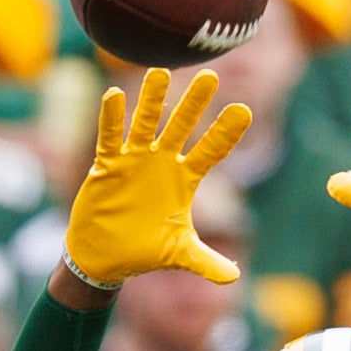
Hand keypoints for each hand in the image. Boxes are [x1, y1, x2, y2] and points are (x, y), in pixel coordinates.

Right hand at [65, 69, 252, 290]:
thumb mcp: (178, 254)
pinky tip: (113, 96)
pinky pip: (109, 138)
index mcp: (185, 180)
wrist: (105, 257)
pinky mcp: (107, 165)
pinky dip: (111, 119)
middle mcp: (162, 163)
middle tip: (211, 76)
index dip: (225, 133)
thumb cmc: (144, 251)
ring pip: (146, 124)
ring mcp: (134, 160)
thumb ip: (206, 261)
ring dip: (152, 100)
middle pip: (182, 127)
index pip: (210, 152)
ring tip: (160, 72)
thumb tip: (235, 278)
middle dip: (195, 103)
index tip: (244, 111)